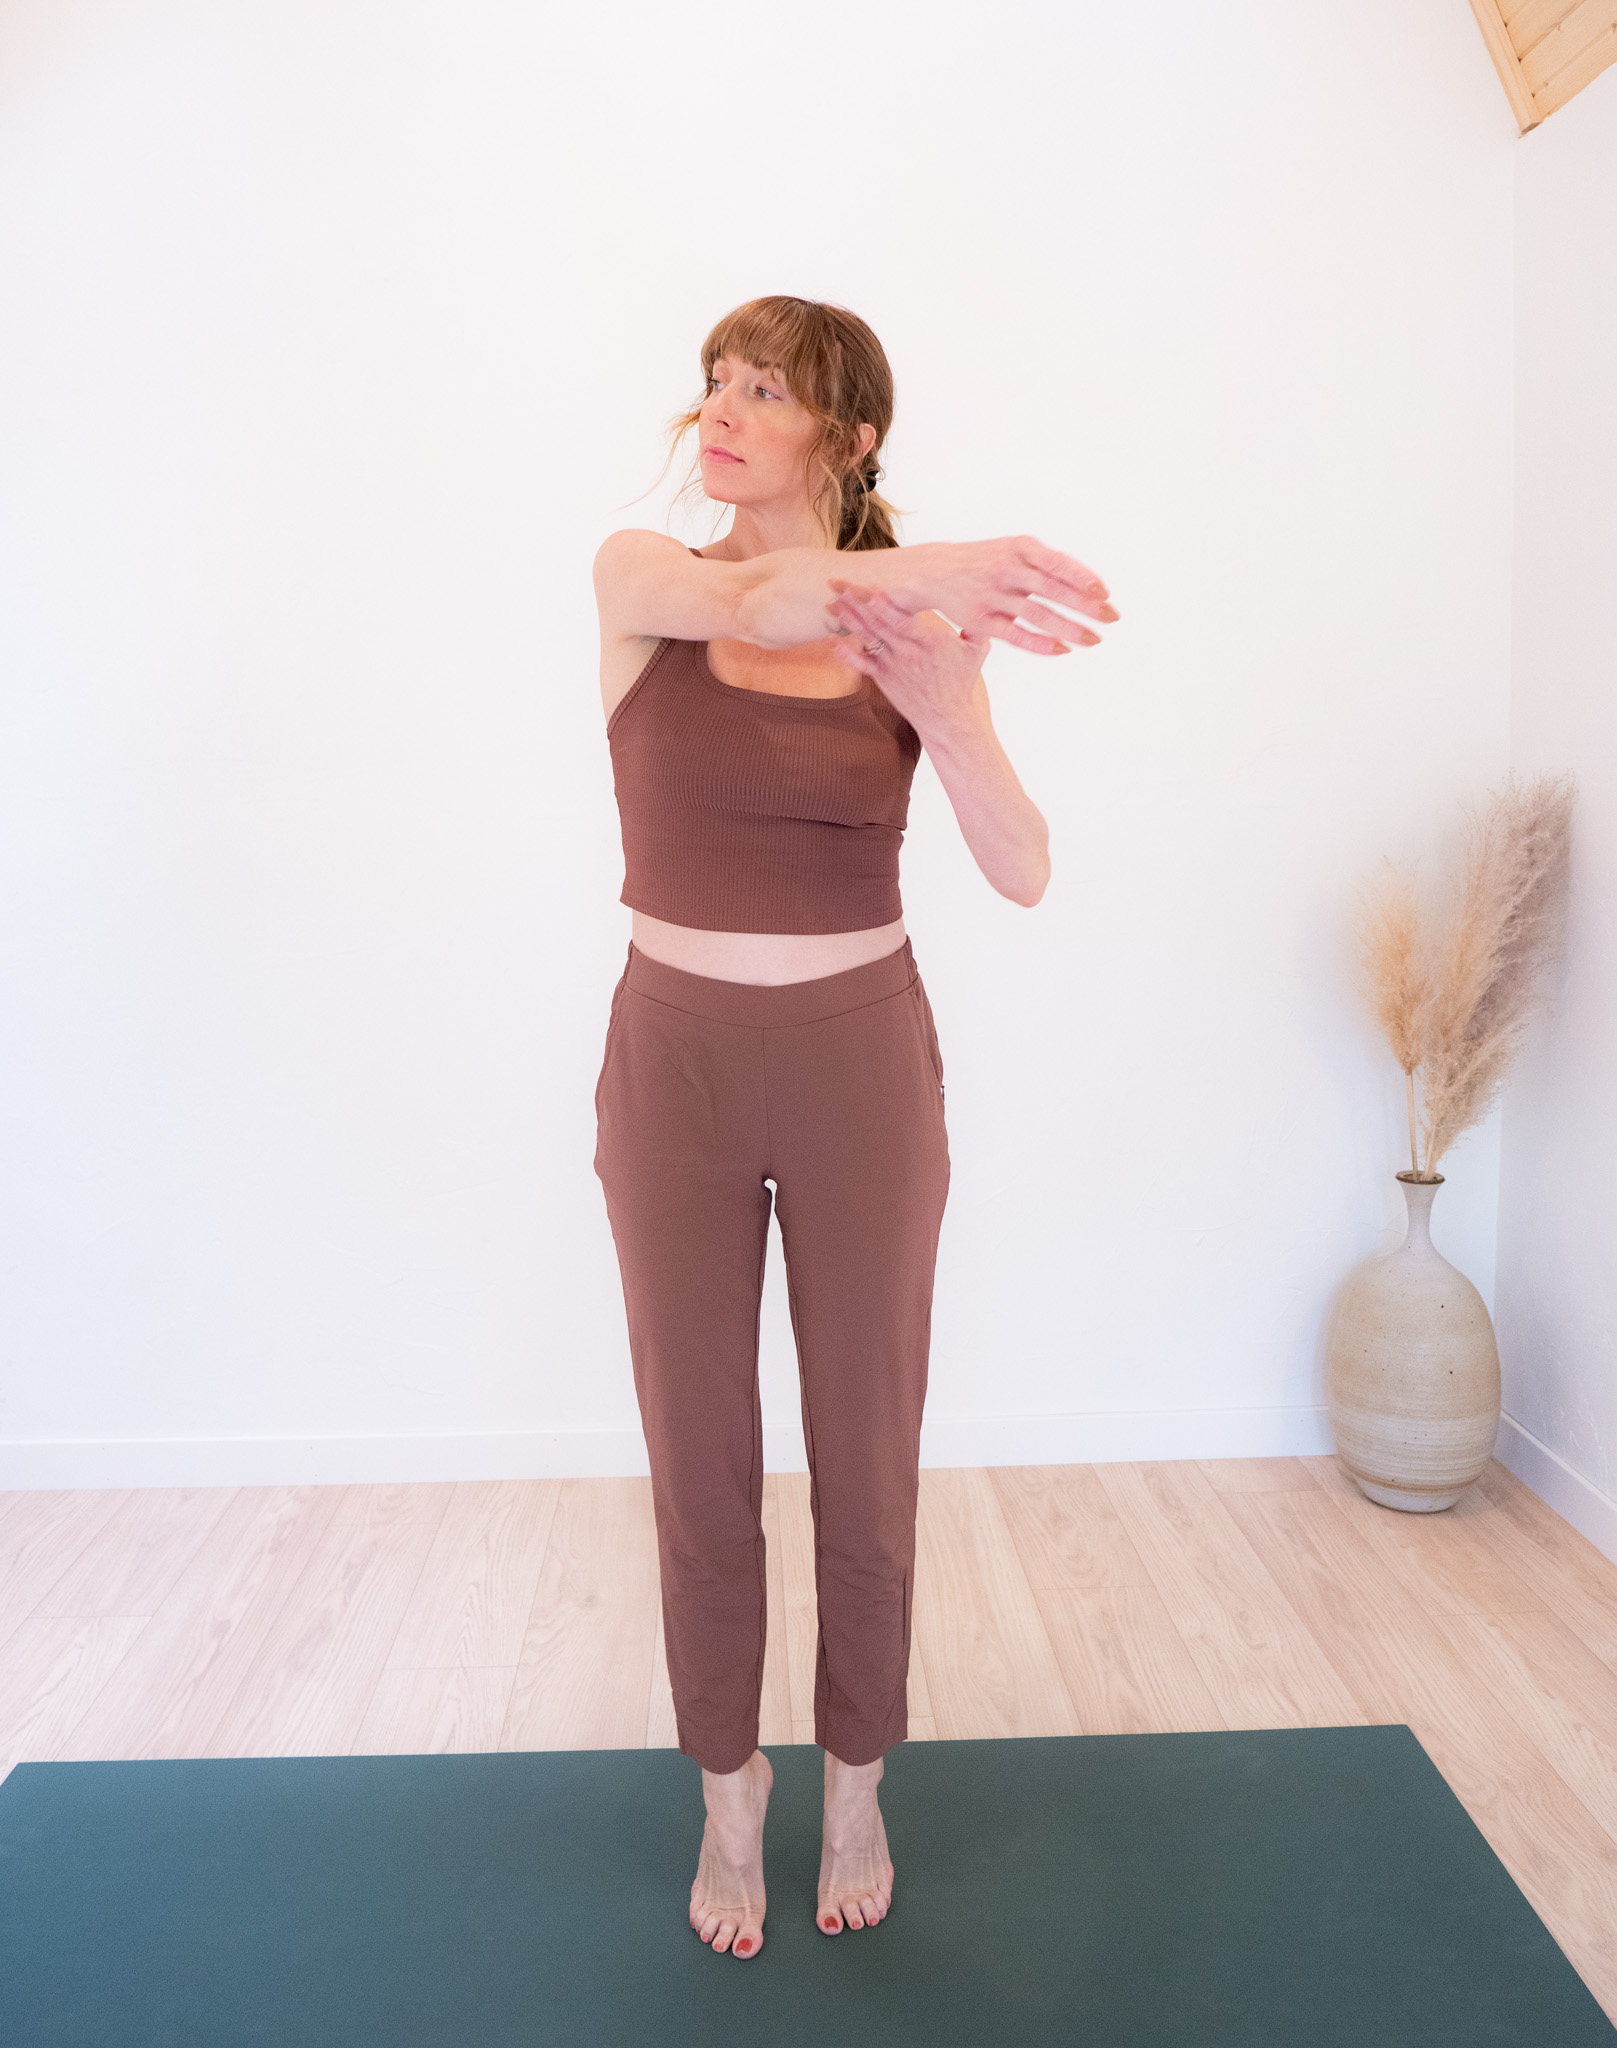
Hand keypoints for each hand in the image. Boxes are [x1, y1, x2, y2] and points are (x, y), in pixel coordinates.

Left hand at [825, 588, 989, 735]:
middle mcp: (907, 653)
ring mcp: (893, 666)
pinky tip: (831, 640)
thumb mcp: (977, 652)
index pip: (903, 621)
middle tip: (837, 582)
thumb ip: (976, 627)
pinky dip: (845, 652)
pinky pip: (861, 663)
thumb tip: (982, 604)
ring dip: (847, 619)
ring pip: (867, 638)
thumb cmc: (961, 683)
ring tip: (830, 601)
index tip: (870, 590)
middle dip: (856, 601)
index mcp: (929, 641)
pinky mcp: (883, 678)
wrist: (947, 719)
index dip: (885, 607)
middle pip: (877, 624)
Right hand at [830, 535, 1117, 655]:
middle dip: (1086, 605)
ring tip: (1093, 641)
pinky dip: (1039, 643)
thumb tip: (1083, 582)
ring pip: (1039, 613)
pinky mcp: (978, 618)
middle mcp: (1006, 567)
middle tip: (1113, 618)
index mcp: (1017, 547)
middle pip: (1054, 588)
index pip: (1058, 562)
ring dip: (1069, 628)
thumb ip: (1039, 565)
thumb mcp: (1006, 552)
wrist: (922, 572)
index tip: (1106, 594)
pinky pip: (1014, 633)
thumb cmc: (974, 564)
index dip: (1083, 578)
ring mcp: (992, 593)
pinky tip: (1061, 651)